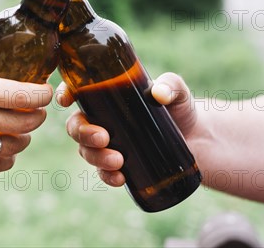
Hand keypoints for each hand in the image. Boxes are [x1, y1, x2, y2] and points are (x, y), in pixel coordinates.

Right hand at [0, 48, 51, 174]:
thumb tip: (2, 54)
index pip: (22, 96)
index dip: (42, 95)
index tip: (47, 92)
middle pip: (24, 123)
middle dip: (38, 117)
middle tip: (37, 111)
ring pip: (13, 146)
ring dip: (24, 138)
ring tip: (22, 131)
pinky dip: (7, 158)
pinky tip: (7, 151)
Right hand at [57, 72, 195, 186]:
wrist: (199, 139)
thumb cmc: (181, 108)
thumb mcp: (177, 91)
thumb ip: (171, 85)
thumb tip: (158, 94)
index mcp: (108, 96)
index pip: (78, 92)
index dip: (65, 94)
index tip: (66, 101)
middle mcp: (103, 120)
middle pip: (76, 126)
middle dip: (83, 134)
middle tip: (104, 138)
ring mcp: (109, 144)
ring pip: (86, 151)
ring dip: (96, 158)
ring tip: (118, 161)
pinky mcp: (120, 165)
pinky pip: (103, 173)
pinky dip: (107, 176)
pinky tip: (120, 178)